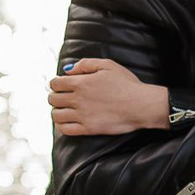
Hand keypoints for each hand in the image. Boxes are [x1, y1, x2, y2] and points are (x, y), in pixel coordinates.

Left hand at [49, 56, 169, 136]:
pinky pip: (66, 130)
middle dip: (55, 97)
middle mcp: (78, 99)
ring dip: (57, 111)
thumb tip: (67, 70)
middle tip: (61, 97)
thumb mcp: (108, 65)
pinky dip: (61, 126)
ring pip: (56, 115)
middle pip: (53, 99)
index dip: (55, 84)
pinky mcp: (89, 129)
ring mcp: (82, 115)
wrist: (141, 105)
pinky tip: (66, 122)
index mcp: (81, 82)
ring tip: (63, 110)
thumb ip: (86, 64)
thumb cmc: (127, 84)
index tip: (60, 85)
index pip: (55, 84)